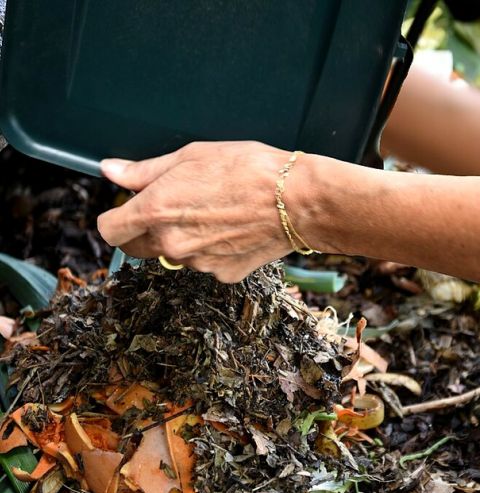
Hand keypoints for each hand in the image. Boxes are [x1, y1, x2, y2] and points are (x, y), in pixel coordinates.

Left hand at [97, 141, 307, 282]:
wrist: (296, 200)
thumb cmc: (248, 170)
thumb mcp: (191, 157)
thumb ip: (144, 171)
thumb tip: (110, 170)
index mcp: (156, 211)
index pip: (109, 230)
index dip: (114, 218)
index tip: (126, 210)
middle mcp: (171, 244)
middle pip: (136, 247)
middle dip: (144, 230)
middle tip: (172, 207)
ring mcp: (197, 264)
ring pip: (174, 254)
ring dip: (182, 238)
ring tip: (212, 213)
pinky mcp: (222, 274)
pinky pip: (204, 264)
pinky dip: (211, 250)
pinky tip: (231, 230)